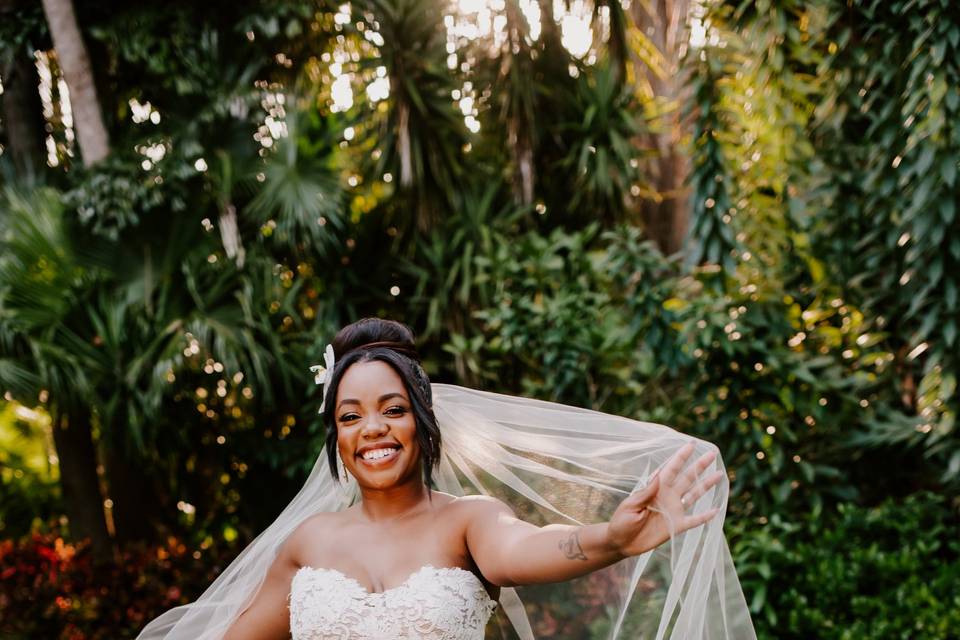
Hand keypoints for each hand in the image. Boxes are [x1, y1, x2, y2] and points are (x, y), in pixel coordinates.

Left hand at [605, 441, 723, 557]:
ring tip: (719, 474)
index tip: (691, 444)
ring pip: (694, 494)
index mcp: (656, 488)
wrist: (622, 542)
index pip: (671, 469)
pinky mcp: (677, 526)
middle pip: (687, 477)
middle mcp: (668, 496)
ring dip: (706, 485)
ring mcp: (674, 510)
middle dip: (699, 465)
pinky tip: (716, 510)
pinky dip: (705, 516)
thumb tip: (658, 476)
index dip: (681, 456)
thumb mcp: (630, 506)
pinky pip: (694, 520)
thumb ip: (645, 493)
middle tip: (713, 453)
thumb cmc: (622, 521)